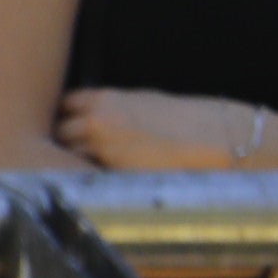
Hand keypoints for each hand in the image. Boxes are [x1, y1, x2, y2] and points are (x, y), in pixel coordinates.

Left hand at [56, 88, 259, 173]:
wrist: (217, 140)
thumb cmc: (186, 119)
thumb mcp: (144, 101)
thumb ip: (113, 109)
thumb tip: (93, 116)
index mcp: (105, 99)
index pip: (65, 103)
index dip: (68, 115)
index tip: (70, 122)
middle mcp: (97, 121)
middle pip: (60, 131)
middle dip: (66, 139)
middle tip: (74, 148)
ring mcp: (103, 149)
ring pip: (71, 155)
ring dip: (75, 160)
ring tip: (87, 165)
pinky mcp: (115, 174)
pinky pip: (90, 174)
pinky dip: (92, 176)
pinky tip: (102, 178)